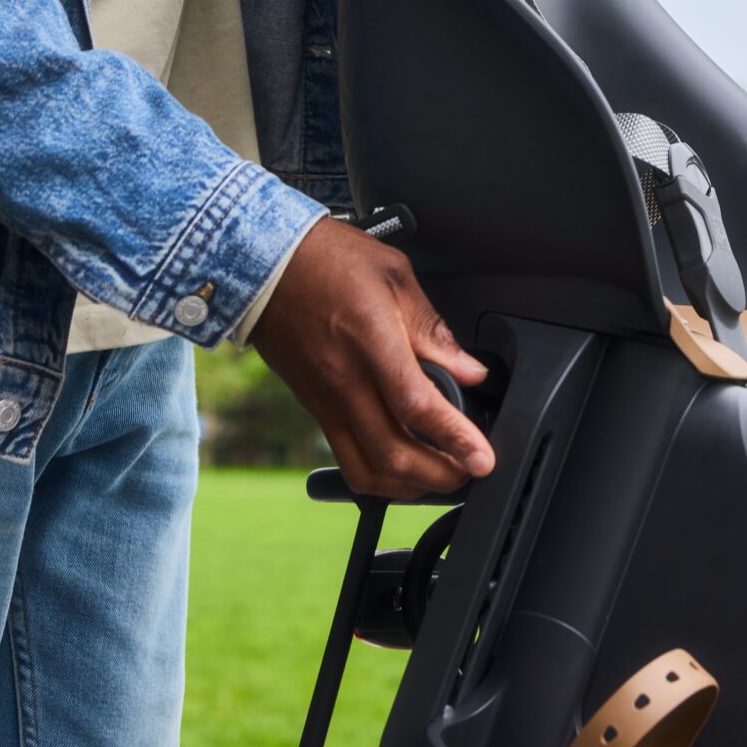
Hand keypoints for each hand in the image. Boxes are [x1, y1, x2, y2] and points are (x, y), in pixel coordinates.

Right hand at [250, 219, 494, 497]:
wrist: (263, 264)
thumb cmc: (326, 260)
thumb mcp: (393, 275)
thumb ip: (433, 328)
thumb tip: (468, 370)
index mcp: (370, 343)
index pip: (417, 406)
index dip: (456, 438)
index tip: (483, 457)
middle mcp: (345, 382)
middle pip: (394, 454)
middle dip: (441, 475)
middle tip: (471, 470)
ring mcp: (326, 401)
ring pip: (366, 470)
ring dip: (408, 486)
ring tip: (441, 476)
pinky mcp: (314, 408)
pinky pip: (346, 459)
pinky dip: (378, 476)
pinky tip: (402, 466)